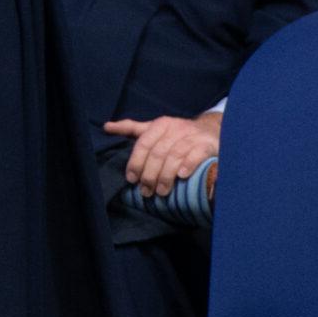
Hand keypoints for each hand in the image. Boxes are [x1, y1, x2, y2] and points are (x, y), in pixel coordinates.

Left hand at [105, 110, 222, 198]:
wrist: (211, 129)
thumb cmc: (177, 133)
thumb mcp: (155, 128)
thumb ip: (132, 128)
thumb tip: (106, 127)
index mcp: (160, 125)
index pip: (144, 143)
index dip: (136, 162)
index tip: (131, 179)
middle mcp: (176, 128)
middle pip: (158, 152)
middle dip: (150, 174)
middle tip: (146, 191)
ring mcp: (192, 136)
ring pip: (175, 155)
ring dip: (166, 175)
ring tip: (161, 192)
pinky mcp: (208, 144)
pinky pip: (196, 154)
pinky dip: (188, 165)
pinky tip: (182, 176)